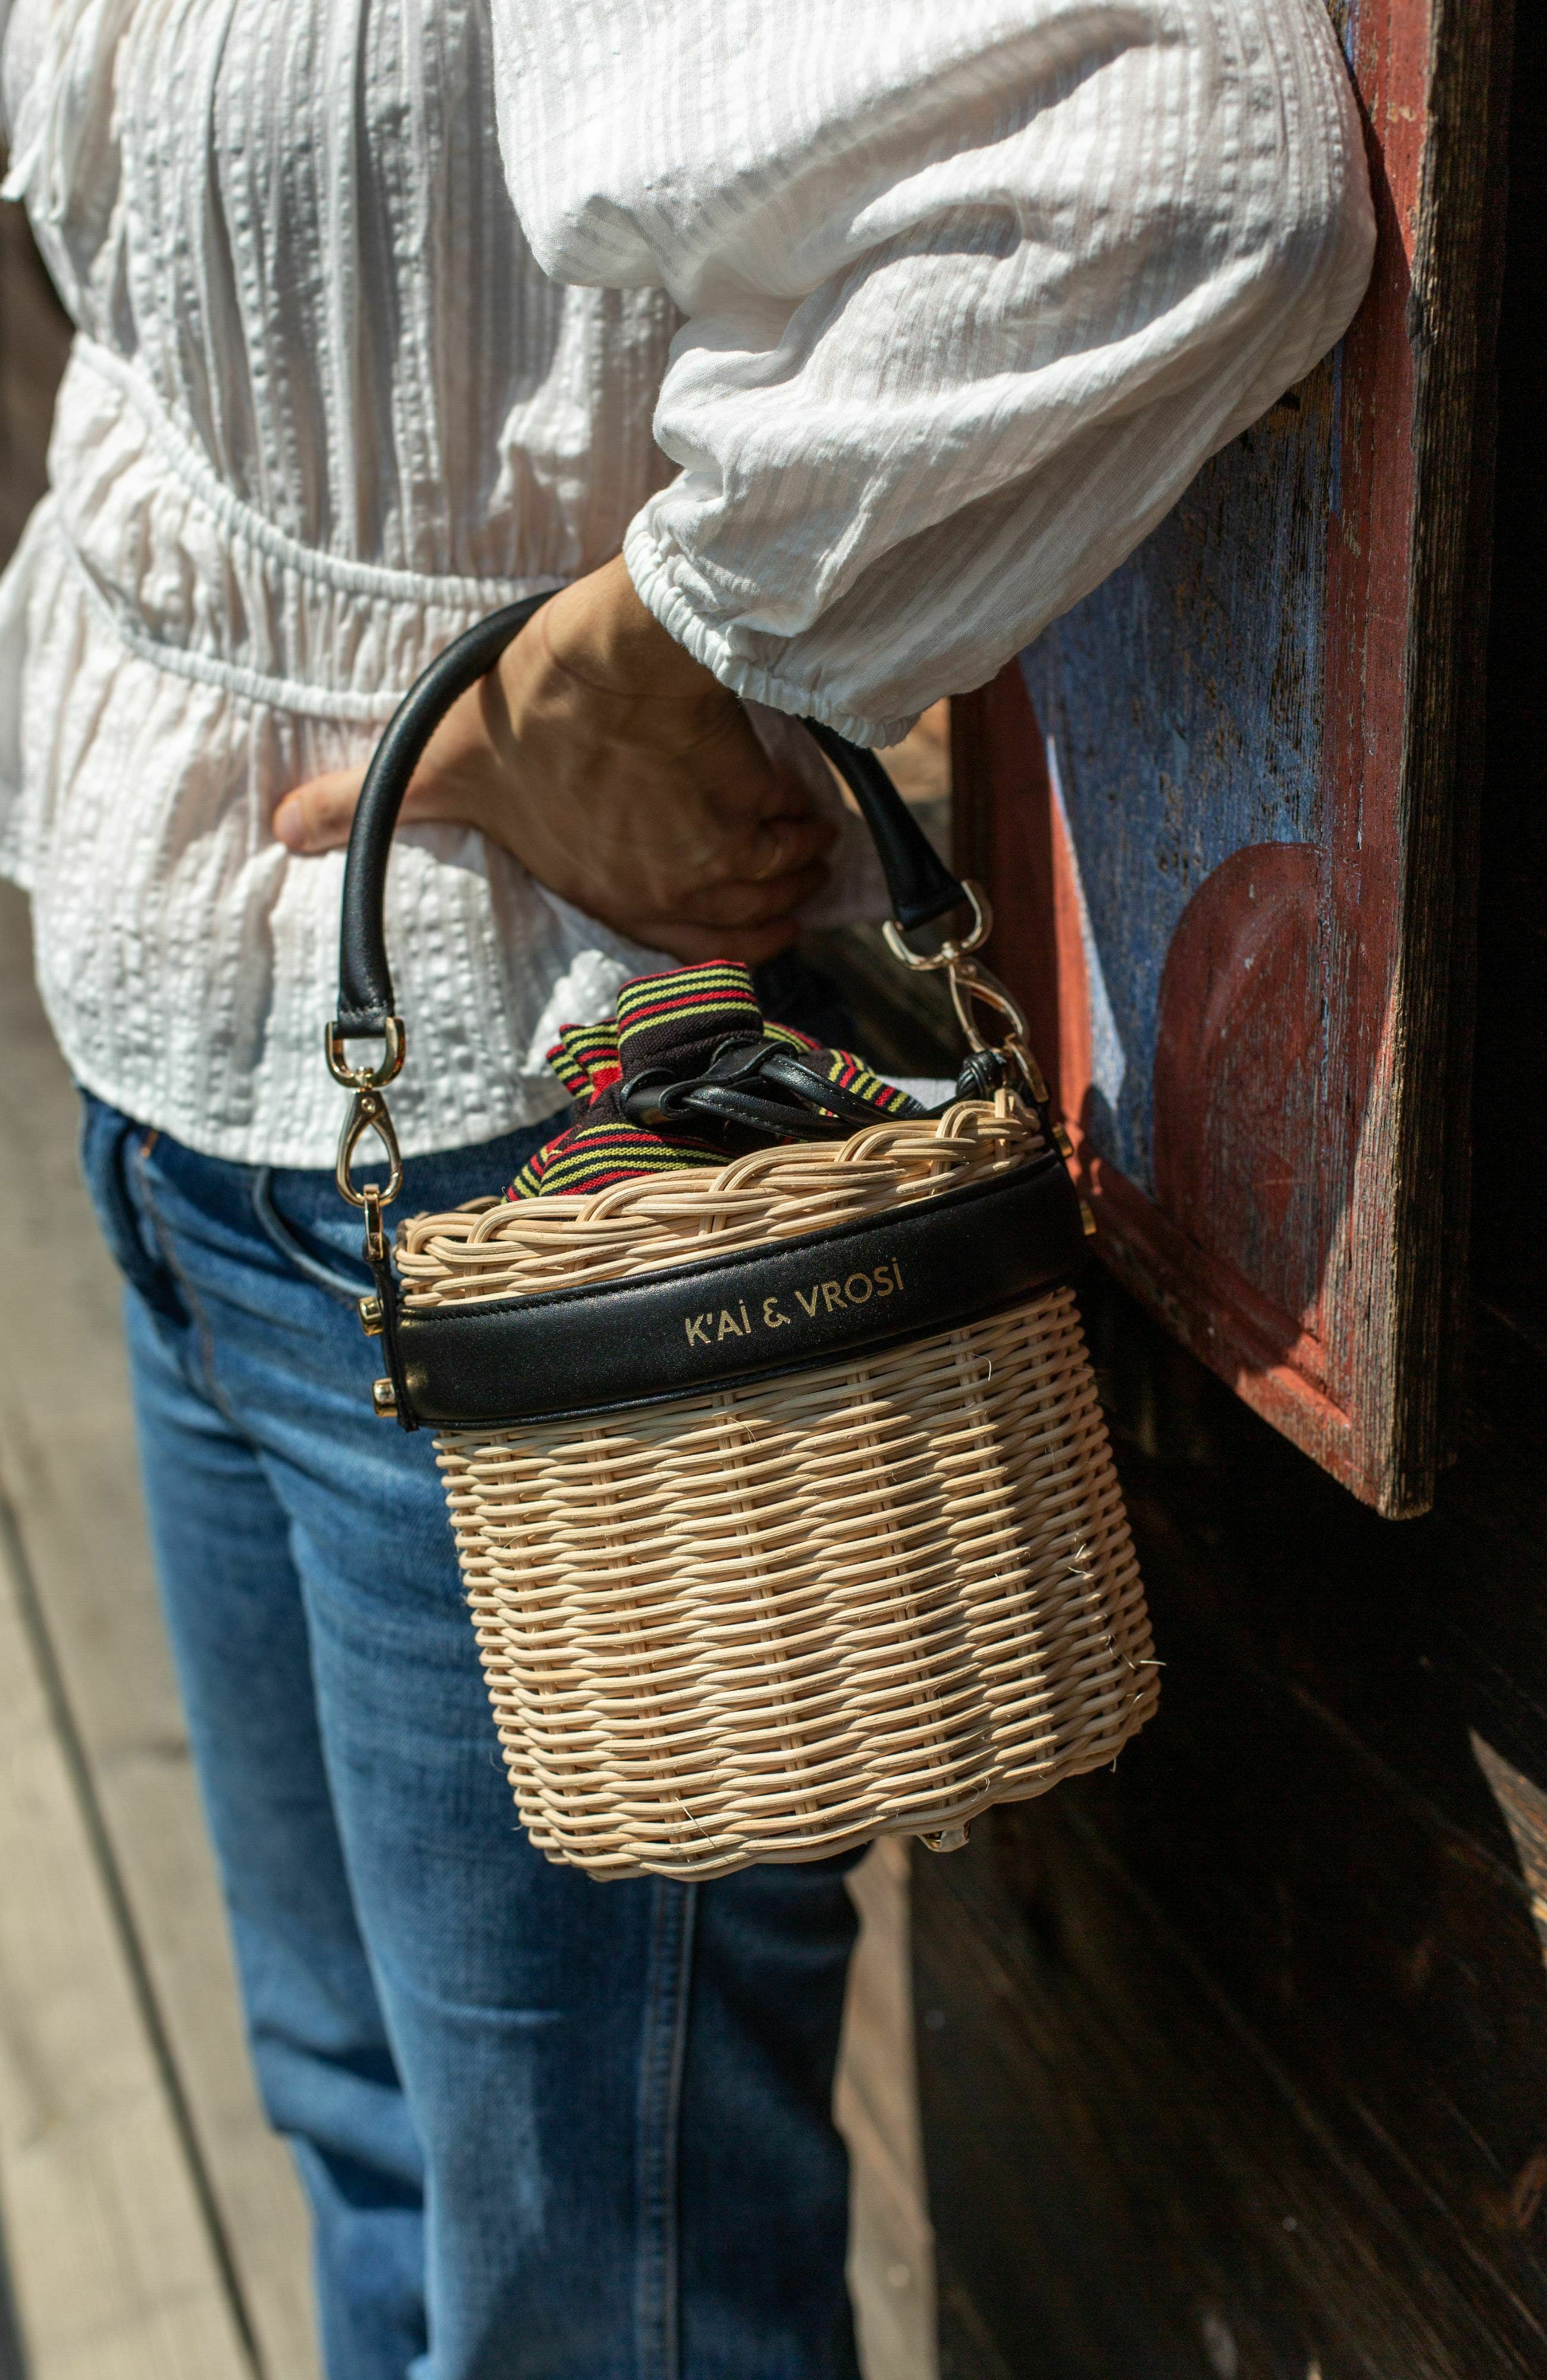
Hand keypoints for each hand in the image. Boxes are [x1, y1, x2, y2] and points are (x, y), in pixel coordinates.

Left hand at [272, 556, 833, 962]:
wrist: (607, 658)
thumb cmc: (520, 712)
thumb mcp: (431, 766)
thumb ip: (355, 802)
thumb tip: (276, 827)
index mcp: (605, 895)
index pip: (691, 952)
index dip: (716, 932)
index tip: (724, 901)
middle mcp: (672, 893)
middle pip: (757, 925)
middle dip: (765, 896)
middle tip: (762, 857)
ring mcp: (725, 855)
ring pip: (790, 882)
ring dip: (792, 858)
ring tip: (783, 825)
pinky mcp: (763, 802)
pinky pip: (806, 831)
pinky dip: (806, 816)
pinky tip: (791, 788)